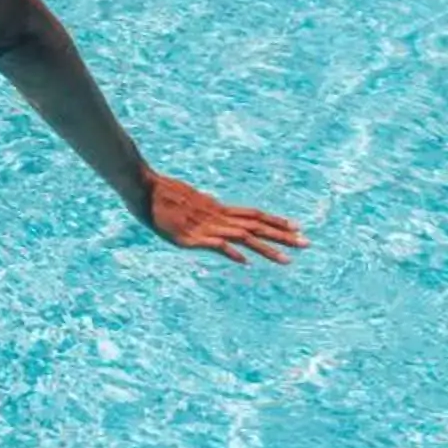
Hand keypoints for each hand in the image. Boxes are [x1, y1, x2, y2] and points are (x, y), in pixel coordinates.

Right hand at [137, 170, 303, 263]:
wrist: (140, 186)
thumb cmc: (159, 195)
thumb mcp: (188, 204)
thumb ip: (204, 212)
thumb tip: (211, 216)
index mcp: (217, 209)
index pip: (254, 215)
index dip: (276, 221)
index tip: (297, 227)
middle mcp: (216, 217)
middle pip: (256, 225)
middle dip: (283, 235)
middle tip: (308, 243)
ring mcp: (205, 226)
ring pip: (242, 236)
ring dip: (266, 248)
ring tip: (287, 260)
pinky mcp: (189, 237)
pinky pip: (214, 244)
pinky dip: (230, 251)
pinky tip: (244, 261)